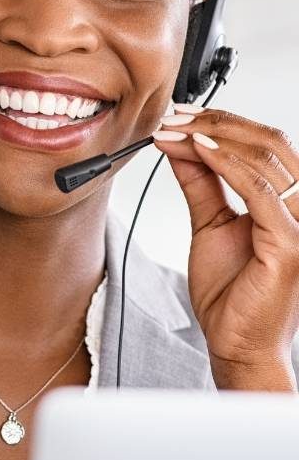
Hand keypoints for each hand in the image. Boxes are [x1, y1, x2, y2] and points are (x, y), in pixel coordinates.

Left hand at [152, 104, 298, 390]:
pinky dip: (224, 164)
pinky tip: (195, 151)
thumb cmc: (231, 294)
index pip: (266, 144)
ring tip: (174, 130)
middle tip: (174, 116)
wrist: (234, 344)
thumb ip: (200, 184)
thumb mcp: (210, 224)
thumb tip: (180, 144)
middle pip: (269, 142)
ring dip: (212, 137)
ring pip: (265, 158)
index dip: (224, 122)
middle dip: (216, 122)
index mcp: (290, 201)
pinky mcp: (291, 244)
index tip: (180, 115)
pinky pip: (259, 190)